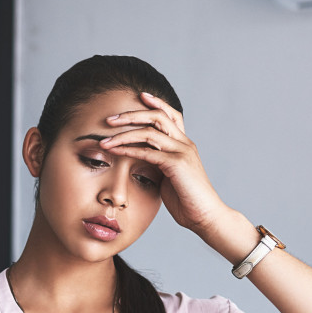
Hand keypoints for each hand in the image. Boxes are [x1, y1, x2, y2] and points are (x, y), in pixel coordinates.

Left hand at [100, 92, 231, 238]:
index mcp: (184, 145)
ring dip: (124, 133)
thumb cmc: (187, 201)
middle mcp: (185, 144)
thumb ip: (157, 164)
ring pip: (150, 131)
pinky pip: (148, 151)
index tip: (140, 95)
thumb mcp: (169, 177)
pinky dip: (129, 149)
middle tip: (110, 119)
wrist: (206, 217)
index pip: (172, 115)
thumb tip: (139, 158)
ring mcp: (182, 152)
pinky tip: (115, 150)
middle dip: (132, 114)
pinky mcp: (176, 164)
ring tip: (105, 138)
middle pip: (158, 116)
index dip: (157, 103)